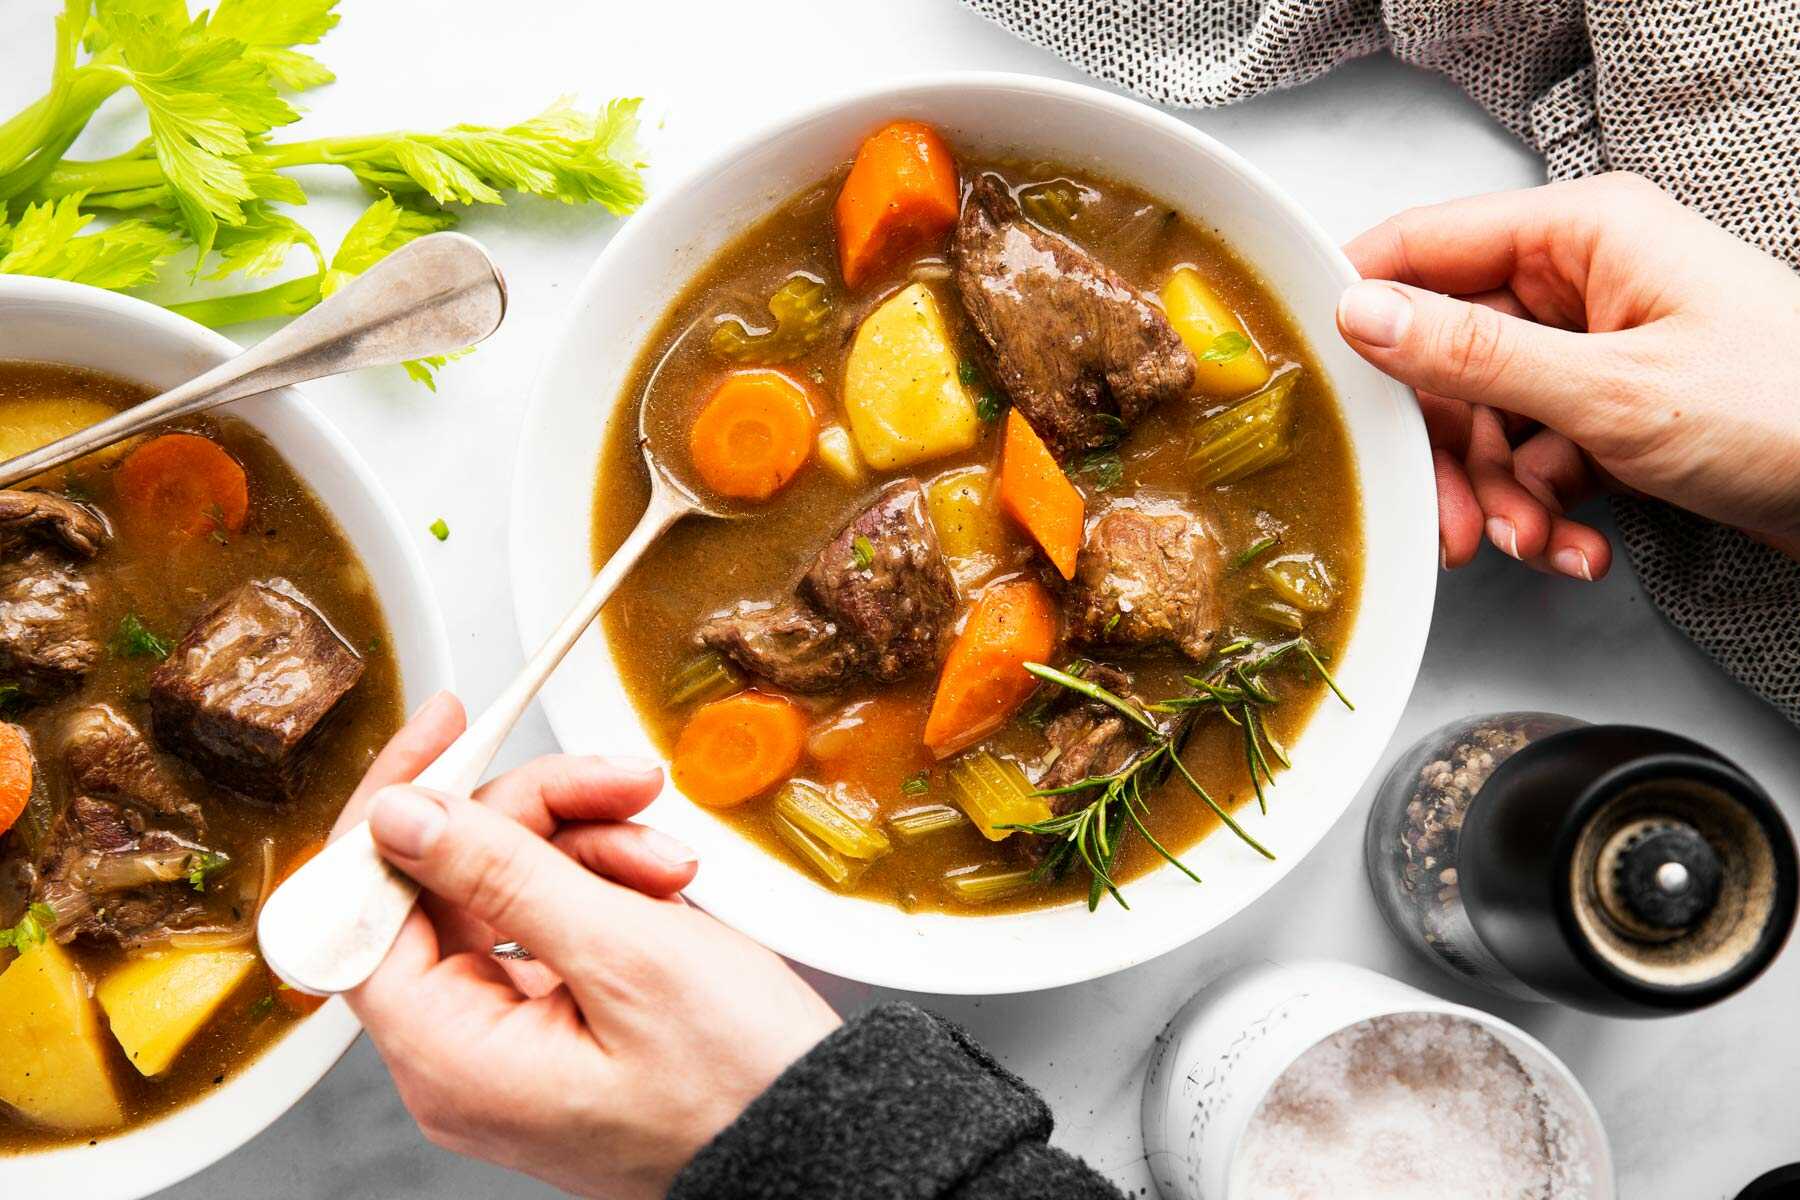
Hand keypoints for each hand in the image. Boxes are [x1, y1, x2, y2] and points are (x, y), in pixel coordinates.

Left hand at [332, 693, 841, 1199]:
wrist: (823, 1143)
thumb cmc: (737, 1080)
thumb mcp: (622, 952)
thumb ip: (499, 874)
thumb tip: (399, 817)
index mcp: (449, 1054)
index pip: (363, 904)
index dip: (400, 805)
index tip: (450, 728)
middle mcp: (461, 1054)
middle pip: (447, 886)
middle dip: (539, 821)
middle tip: (622, 784)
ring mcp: (510, 1042)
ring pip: (507, 895)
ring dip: (590, 851)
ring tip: (671, 864)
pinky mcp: (558, 1029)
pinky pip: (551, 929)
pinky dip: (606, 891)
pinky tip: (665, 887)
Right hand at [1336, 172, 1799, 577]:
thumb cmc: (1789, 413)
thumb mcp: (1610, 392)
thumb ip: (1472, 355)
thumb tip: (1360, 314)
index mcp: (1580, 233)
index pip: (1421, 245)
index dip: (1357, 307)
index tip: (1313, 376)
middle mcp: (1582, 280)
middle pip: (1447, 354)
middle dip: (1444, 450)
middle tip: (1447, 520)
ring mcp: (1598, 345)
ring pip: (1486, 417)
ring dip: (1497, 495)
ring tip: (1536, 542)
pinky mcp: (1614, 406)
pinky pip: (1534, 451)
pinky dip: (1543, 507)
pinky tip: (1576, 545)